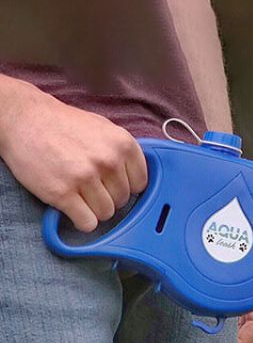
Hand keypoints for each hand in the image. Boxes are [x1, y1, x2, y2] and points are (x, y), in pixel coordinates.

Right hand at [0, 75, 147, 231]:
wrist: (23, 118)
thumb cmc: (63, 125)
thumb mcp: (102, 128)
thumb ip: (122, 153)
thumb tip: (137, 180)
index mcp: (122, 144)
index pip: (140, 184)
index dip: (124, 186)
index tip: (110, 181)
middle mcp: (107, 160)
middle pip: (121, 201)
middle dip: (106, 196)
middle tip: (87, 183)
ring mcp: (85, 177)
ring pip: (105, 214)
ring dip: (92, 209)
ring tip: (77, 191)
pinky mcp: (63, 194)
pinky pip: (87, 223)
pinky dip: (79, 220)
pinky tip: (70, 205)